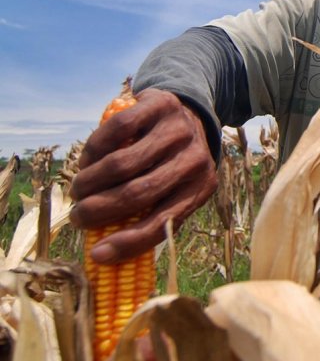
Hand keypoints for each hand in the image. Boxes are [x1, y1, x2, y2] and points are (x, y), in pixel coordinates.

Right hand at [70, 88, 218, 263]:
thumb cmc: (173, 162)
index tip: (96, 255)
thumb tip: (106, 253)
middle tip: (78, 218)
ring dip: (90, 182)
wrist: (190, 112)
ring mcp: (178, 130)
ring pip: (122, 164)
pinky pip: (116, 130)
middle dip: (98, 211)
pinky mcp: (160, 105)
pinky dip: (94, 149)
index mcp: (201, 187)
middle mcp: (195, 159)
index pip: (163, 223)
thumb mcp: (176, 188)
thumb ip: (151, 212)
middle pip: (137, 193)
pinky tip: (87, 161)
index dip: (128, 243)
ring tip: (79, 190)